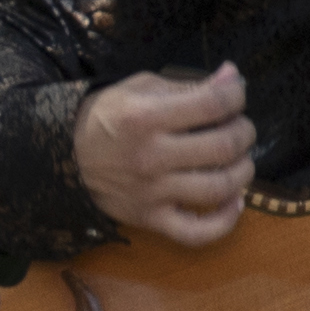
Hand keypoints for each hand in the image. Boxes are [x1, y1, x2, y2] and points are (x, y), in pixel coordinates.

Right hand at [73, 63, 254, 249]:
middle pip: (223, 146)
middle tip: (240, 128)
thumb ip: (187, 85)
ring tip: (239, 161)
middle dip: (244, 132)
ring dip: (243, 172)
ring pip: (219, 188)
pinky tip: (233, 203)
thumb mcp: (139, 88)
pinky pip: (196, 232)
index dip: (236, 94)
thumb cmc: (107, 117)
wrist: (64, 157)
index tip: (236, 93)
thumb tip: (232, 78)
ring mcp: (151, 192)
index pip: (212, 104)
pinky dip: (224, 221)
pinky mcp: (150, 219)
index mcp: (145, 117)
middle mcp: (150, 156)